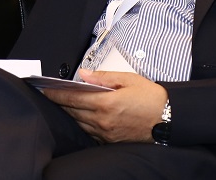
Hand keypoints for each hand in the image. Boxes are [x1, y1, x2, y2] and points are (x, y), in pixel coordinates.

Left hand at [41, 70, 167, 143]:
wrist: (169, 119)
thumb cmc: (151, 98)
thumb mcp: (128, 79)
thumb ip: (103, 77)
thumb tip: (84, 74)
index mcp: (106, 103)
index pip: (72, 98)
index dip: (56, 94)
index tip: (45, 89)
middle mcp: (103, 121)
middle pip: (73, 111)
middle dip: (60, 102)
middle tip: (51, 94)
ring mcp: (106, 133)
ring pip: (79, 123)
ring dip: (70, 113)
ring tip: (64, 103)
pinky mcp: (111, 141)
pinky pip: (90, 132)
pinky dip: (82, 123)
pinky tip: (81, 115)